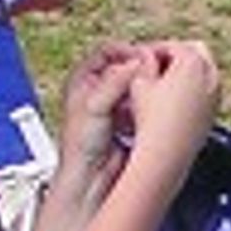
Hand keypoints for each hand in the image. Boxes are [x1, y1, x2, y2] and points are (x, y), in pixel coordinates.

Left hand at [55, 40, 154, 167]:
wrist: (91, 179)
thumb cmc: (79, 148)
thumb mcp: (95, 105)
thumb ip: (115, 81)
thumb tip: (137, 63)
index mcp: (82, 80)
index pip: (107, 52)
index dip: (125, 52)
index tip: (143, 58)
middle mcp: (98, 90)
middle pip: (125, 69)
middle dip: (138, 72)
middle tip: (151, 74)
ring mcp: (114, 105)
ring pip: (135, 87)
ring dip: (143, 91)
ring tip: (149, 95)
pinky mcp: (128, 120)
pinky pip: (143, 106)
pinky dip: (147, 107)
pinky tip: (148, 113)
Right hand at [120, 36, 224, 165]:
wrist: (168, 153)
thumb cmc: (151, 117)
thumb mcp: (139, 83)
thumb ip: (144, 63)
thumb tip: (146, 55)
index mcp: (193, 62)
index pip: (173, 46)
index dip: (155, 49)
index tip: (142, 57)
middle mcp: (211, 74)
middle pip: (196, 50)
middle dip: (177, 54)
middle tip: (157, 63)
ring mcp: (217, 92)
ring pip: (205, 69)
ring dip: (188, 70)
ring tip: (164, 81)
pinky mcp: (216, 109)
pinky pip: (207, 88)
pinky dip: (195, 86)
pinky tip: (174, 98)